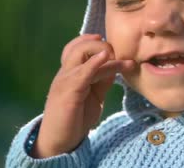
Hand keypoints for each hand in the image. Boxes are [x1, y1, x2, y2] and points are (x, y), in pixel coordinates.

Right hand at [31, 34, 135, 157]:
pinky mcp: (69, 91)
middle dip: (102, 46)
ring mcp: (65, 80)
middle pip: (79, 46)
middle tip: (120, 58)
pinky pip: (82, 72)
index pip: (77, 46)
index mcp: (70, 72)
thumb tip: (116, 66)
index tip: (112, 47)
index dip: (93, 42)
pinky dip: (94, 62)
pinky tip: (105, 57)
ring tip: (125, 63)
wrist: (59, 142)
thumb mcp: (94, 95)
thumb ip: (102, 80)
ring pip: (82, 54)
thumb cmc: (75, 118)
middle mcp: (65, 73)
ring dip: (106, 55)